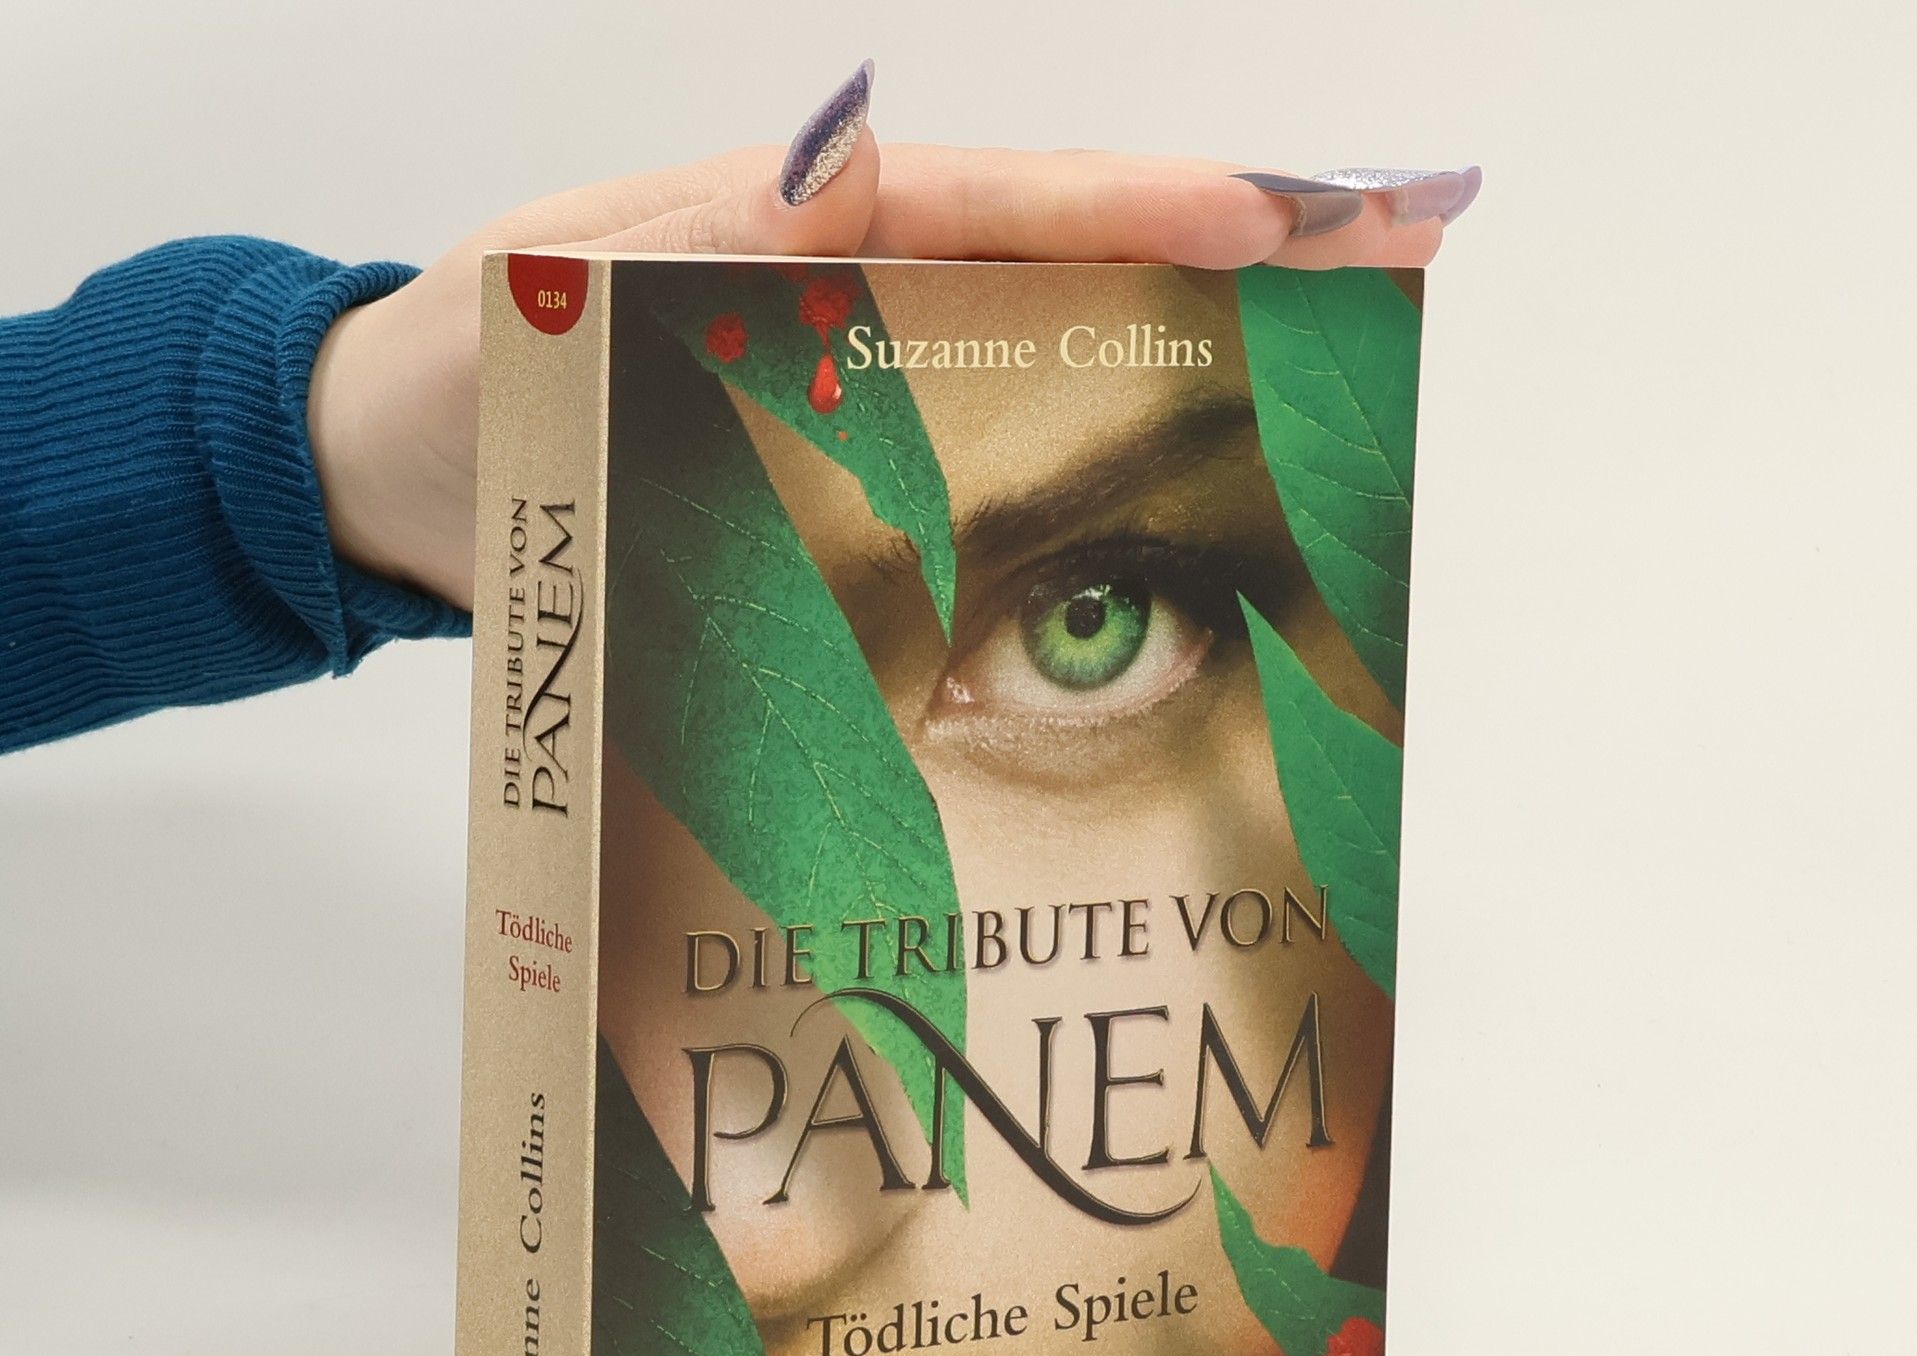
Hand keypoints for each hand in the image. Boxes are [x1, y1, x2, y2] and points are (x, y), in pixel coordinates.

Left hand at [308, 59, 1477, 609]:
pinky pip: (997, 490)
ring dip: (1209, 380)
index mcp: (817, 233)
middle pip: (1088, 282)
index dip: (1171, 210)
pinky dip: (1101, 503)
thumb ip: (705, 233)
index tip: (1315, 216)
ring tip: (1354, 387)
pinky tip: (1185, 534)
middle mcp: (871, 312)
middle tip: (1410, 260)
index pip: (1026, 207)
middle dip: (1253, 268)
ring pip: (1065, 384)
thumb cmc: (465, 374)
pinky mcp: (857, 500)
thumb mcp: (562, 283)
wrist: (408, 491)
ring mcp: (874, 408)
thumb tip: (855, 162)